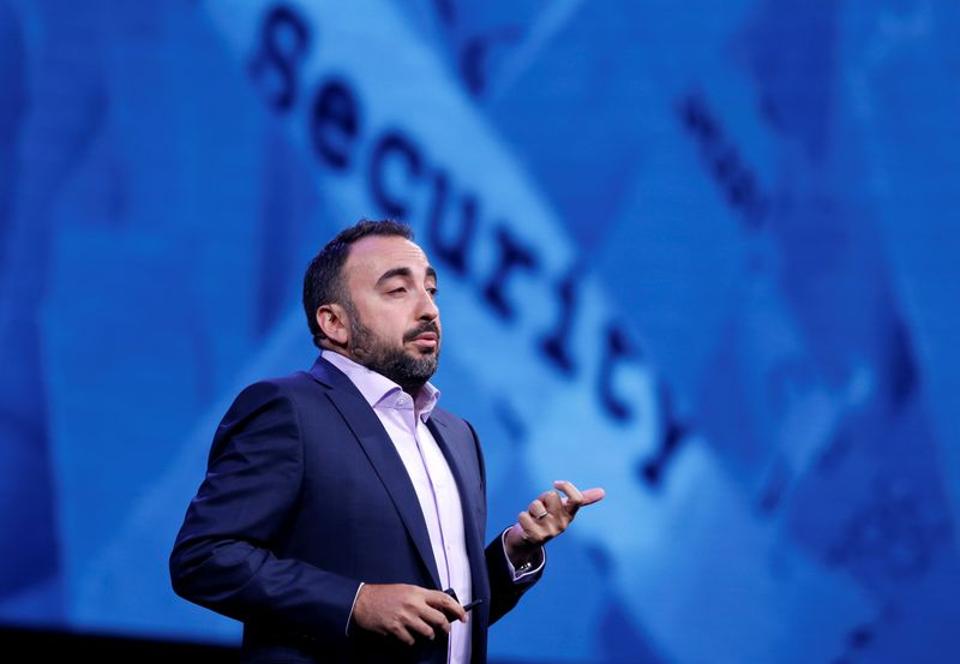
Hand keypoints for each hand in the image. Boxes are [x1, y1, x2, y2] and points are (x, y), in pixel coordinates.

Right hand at [351, 583, 466, 645]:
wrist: (362, 601)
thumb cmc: (383, 595)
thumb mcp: (406, 589)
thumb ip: (422, 598)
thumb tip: (439, 609)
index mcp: (417, 592)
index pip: (444, 599)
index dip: (457, 608)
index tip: (464, 616)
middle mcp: (413, 604)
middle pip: (439, 619)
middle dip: (445, 628)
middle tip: (445, 631)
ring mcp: (405, 617)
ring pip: (428, 633)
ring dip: (429, 635)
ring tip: (425, 633)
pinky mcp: (396, 629)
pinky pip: (411, 641)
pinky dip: (411, 641)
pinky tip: (407, 636)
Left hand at [504, 480, 604, 559]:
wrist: (528, 541)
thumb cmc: (546, 518)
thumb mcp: (562, 508)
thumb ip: (581, 499)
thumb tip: (603, 492)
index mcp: (569, 515)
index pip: (576, 499)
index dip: (566, 487)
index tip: (556, 483)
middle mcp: (562, 524)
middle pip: (552, 495)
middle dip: (542, 498)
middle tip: (541, 509)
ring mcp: (549, 532)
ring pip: (536, 505)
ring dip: (530, 508)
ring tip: (533, 517)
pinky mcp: (535, 537)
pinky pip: (523, 516)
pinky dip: (521, 517)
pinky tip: (525, 525)